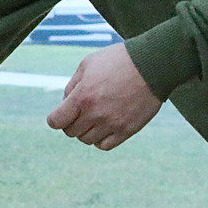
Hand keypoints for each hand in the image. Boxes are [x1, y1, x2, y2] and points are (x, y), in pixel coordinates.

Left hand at [46, 42, 162, 150]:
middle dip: (71, 122)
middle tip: (80, 112)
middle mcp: (95, 114)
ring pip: (86, 140)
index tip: (61, 114)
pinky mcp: (128, 130)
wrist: (152, 65)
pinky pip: (104, 146)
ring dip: (86, 130)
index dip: (55, 119)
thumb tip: (65, 103)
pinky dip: (100, 139)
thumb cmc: (117, 61)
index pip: (56, 121)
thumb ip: (72, 86)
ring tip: (94, 117)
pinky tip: (104, 127)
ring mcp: (112, 124)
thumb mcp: (87, 65)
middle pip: (70, 132)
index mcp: (82, 97)